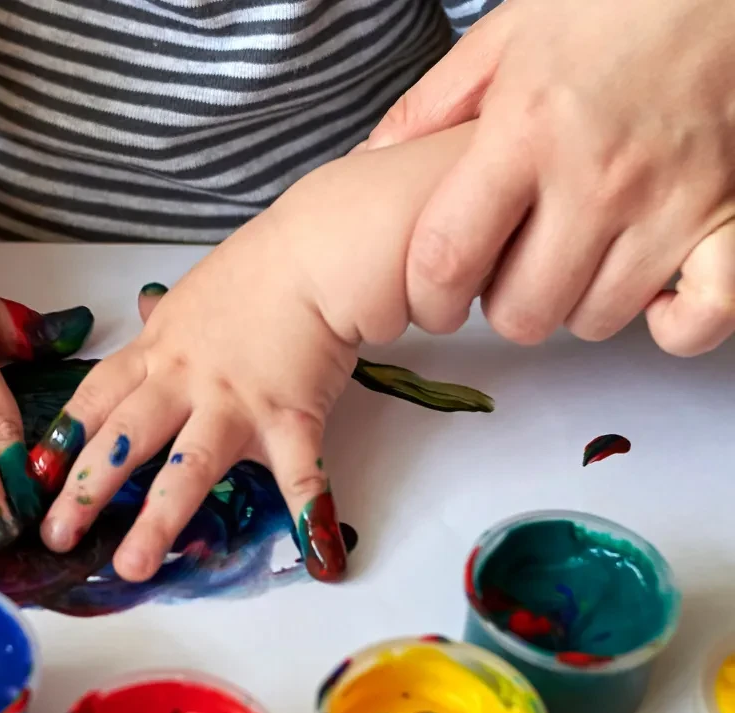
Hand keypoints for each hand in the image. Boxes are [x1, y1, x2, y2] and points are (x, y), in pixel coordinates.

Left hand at [29, 212, 376, 583]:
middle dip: (85, 492)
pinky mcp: (290, 417)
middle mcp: (185, 382)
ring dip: (159, 521)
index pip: (95, 401)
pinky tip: (314, 555)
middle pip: (124, 440)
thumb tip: (142, 309)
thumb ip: (164, 321)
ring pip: (188, 466)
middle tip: (55, 537)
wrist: (315, 256)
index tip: (32, 479)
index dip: (61, 442)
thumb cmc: (256, 272)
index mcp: (156, 353)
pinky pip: (299, 471)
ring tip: (133, 568)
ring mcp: (234, 403)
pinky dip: (309, 513)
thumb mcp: (191, 294)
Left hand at [366, 0, 734, 353]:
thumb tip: (371, 155)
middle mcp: (597, 177)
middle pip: (522, 311)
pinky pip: (701, 317)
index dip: (430, 294)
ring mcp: (670, 202)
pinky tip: (654, 292)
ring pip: (596, 319)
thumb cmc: (616, 5)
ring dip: (576, 305)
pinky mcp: (733, 216)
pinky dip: (674, 321)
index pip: (447, 258)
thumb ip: (433, 104)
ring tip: (578, 260)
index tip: (436, 293)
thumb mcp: (508, 35)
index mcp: (525, 133)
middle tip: (513, 268)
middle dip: (503, 303)